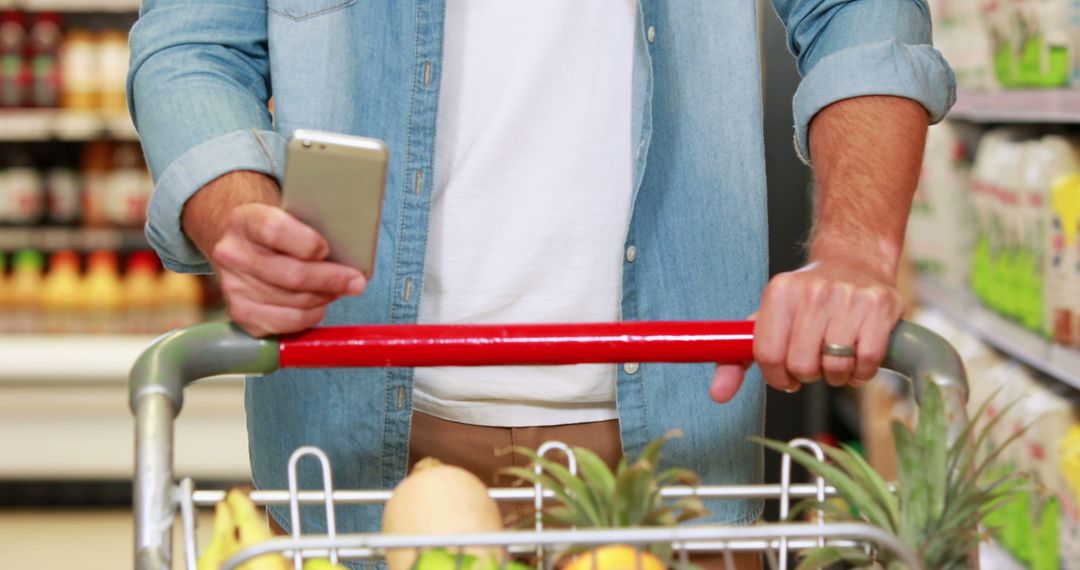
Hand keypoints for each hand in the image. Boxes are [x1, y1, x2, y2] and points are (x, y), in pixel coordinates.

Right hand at [210, 203, 366, 336]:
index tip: (327, 249)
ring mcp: (233, 286)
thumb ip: (314, 230)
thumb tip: (350, 259)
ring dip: (324, 297)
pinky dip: (311, 315)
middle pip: (291, 274)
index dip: (308, 243)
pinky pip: (287, 322)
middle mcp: (232, 254)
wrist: (245, 248)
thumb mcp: (290, 218)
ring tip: (338, 290)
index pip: (276, 231)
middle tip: (356, 281)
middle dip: (332, 279)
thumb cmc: (280, 234)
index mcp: (245, 220)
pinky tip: (320, 305)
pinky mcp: (240, 313)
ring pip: (294, 301)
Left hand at [709, 258, 903, 402]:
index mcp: (779, 292)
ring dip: (836, 375)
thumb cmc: (806, 302)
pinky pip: (866, 361)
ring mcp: (848, 297)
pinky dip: (862, 371)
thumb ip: (736, 358)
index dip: (778, 377)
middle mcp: (812, 291)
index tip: (786, 377)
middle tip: (815, 362)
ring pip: (835, 366)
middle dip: (808, 375)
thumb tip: (718, 394)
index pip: (768, 356)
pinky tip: (858, 357)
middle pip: (802, 365)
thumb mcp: (766, 320)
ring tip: (837, 358)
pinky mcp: (879, 306)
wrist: (854, 263)